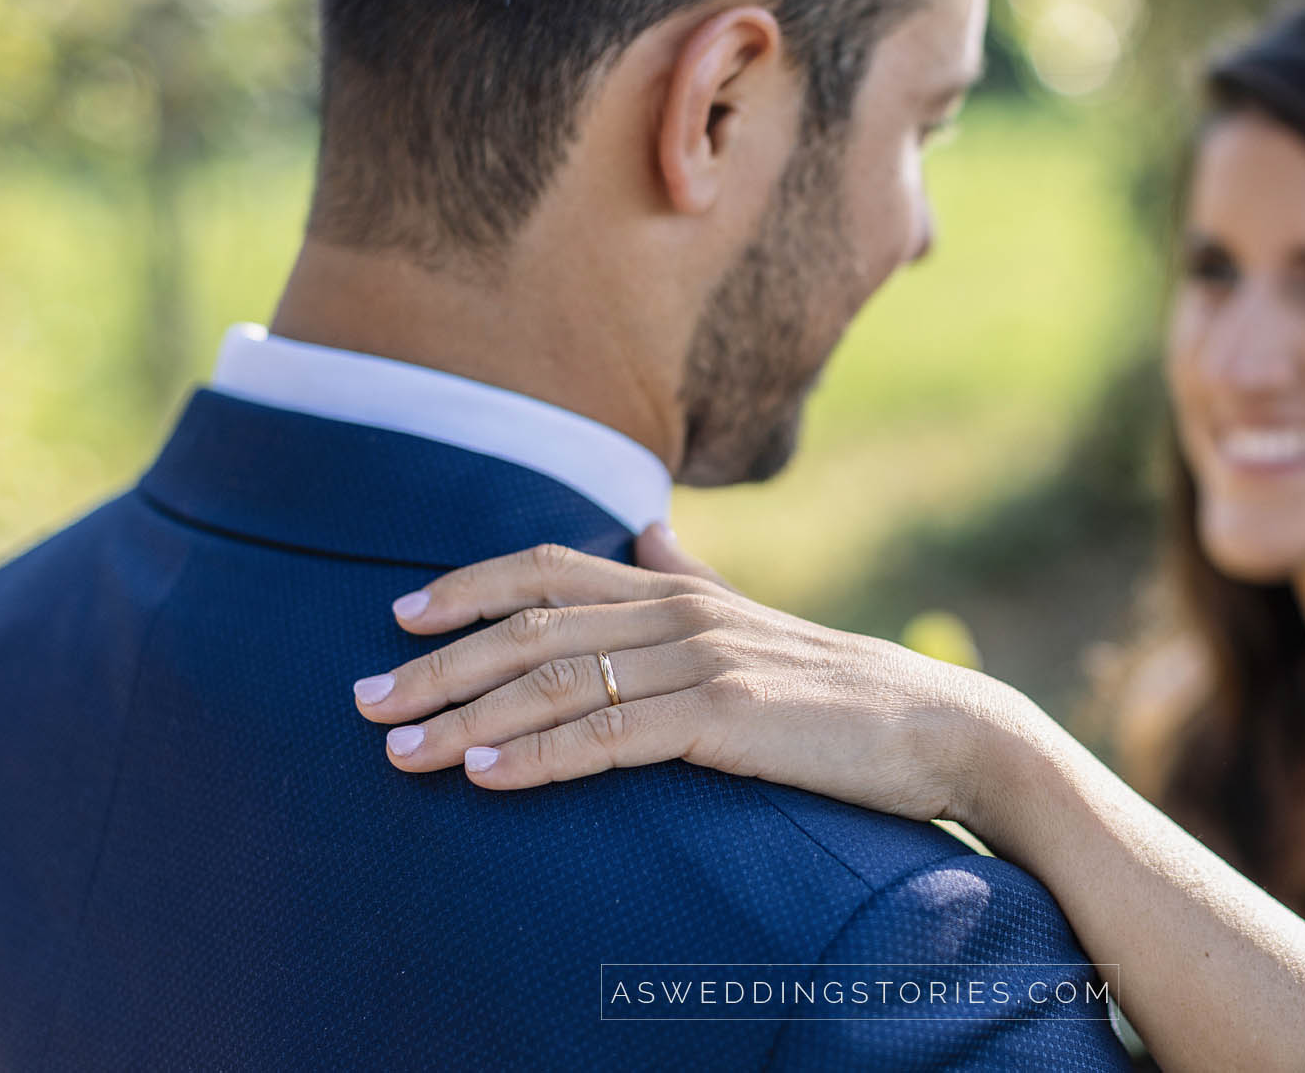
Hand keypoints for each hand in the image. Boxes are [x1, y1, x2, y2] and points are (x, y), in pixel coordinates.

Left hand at [351, 527, 1026, 825]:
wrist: (940, 730)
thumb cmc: (841, 689)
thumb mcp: (756, 621)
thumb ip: (691, 575)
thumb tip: (643, 528)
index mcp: (680, 587)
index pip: (551, 570)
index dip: (469, 587)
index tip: (399, 615)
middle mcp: (682, 610)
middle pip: (532, 626)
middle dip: (439, 663)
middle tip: (363, 698)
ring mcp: (704, 660)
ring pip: (557, 681)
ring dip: (467, 717)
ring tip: (400, 750)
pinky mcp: (726, 719)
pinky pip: (610, 737)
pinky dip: (538, 756)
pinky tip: (485, 776)